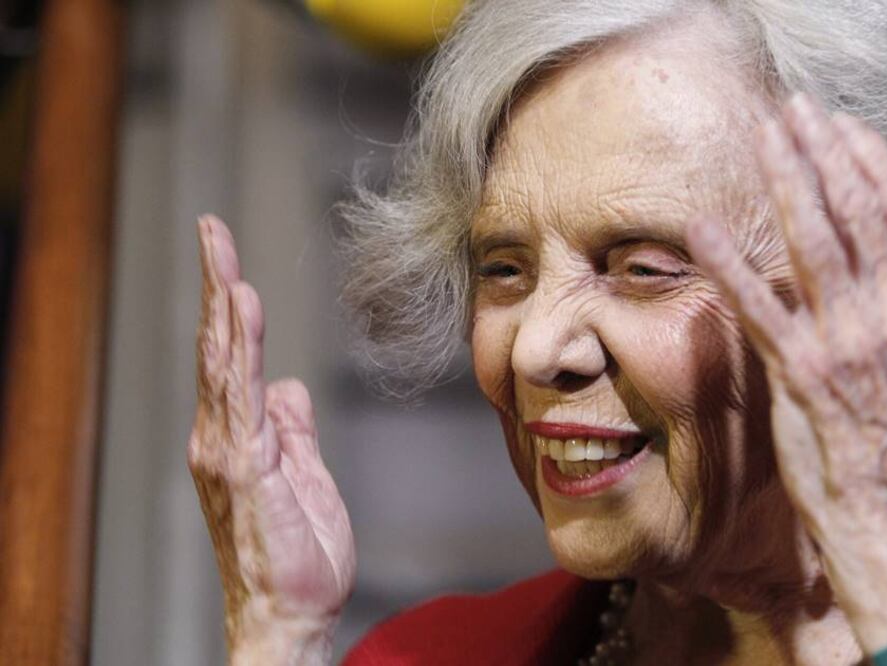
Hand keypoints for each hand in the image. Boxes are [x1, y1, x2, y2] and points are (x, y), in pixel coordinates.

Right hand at [189, 215, 355, 663]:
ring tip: (223, 254)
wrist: (291, 610)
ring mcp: (228, 451)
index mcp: (238, 436)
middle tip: (212, 230)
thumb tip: (288, 386)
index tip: (227, 258)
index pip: (229, 357)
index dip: (226, 305)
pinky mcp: (245, 467)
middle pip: (216, 348)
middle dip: (215, 285)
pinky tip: (241, 312)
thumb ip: (293, 429)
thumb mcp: (305, 475)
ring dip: (223, 305)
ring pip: (222, 363)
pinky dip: (239, 349)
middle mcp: (221, 437)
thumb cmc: (297, 552)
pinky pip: (241, 396)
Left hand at [687, 95, 886, 651]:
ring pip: (816, 241)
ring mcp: (849, 343)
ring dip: (786, 181)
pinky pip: (761, 307)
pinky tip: (698, 228)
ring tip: (760, 138)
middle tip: (789, 109)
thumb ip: (881, 307)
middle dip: (821, 151)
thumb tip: (847, 261)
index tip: (837, 122)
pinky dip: (729, 262)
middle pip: (857, 210)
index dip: (867, 158)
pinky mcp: (803, 376)